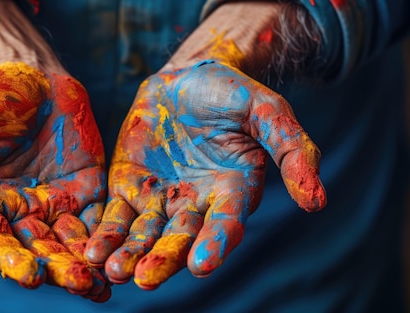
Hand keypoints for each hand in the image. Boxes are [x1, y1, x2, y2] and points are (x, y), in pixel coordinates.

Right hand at [0, 62, 110, 300]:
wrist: (29, 75)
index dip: (9, 259)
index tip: (29, 277)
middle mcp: (14, 213)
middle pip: (36, 249)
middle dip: (57, 268)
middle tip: (81, 284)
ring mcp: (51, 205)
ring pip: (67, 242)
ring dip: (84, 264)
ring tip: (102, 285)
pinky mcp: (83, 192)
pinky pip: (95, 220)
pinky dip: (106, 239)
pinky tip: (120, 257)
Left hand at [85, 60, 325, 289]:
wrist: (186, 79)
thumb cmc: (232, 93)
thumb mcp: (267, 111)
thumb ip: (293, 150)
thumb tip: (317, 202)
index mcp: (232, 192)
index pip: (225, 225)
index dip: (215, 244)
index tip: (201, 265)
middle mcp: (196, 205)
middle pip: (179, 239)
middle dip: (163, 259)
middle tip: (145, 279)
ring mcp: (160, 200)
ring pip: (145, 235)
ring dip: (130, 255)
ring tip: (115, 270)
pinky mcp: (129, 189)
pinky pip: (116, 216)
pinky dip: (106, 234)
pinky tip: (92, 251)